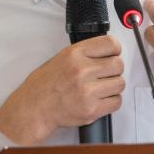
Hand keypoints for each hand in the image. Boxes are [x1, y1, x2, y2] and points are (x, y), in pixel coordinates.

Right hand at [0, 35, 124, 144]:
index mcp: (75, 54)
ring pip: (120, 84)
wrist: (34, 108)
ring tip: (100, 88)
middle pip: (118, 65)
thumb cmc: (45, 84)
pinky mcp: (91, 109)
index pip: (111, 44)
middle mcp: (82, 70)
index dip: (115, 50)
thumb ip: (85, 53)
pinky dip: (111, 101)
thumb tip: (109, 52)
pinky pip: (116, 102)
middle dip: (114, 70)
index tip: (112, 55)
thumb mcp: (61, 58)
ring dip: (113, 86)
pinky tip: (99, 99)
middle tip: (104, 75)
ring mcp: (87, 91)